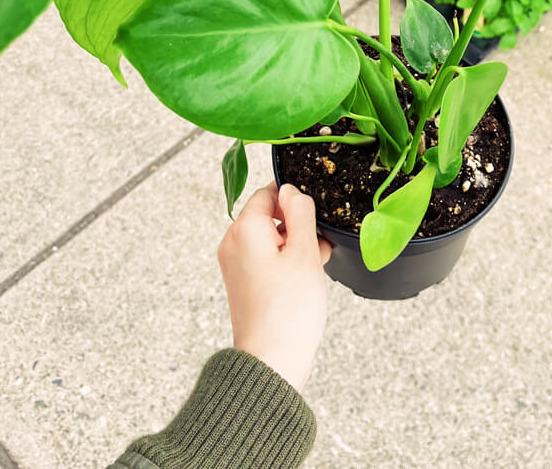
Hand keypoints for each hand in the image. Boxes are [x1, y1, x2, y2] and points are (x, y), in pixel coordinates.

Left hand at [218, 181, 331, 390]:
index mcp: (244, 229)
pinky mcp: (243, 281)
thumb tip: (291, 189)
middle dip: (298, 227)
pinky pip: (267, 258)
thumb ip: (300, 212)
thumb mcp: (304, 251)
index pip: (268, 192)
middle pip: (270, 216)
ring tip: (314, 270)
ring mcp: (236, 263)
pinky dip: (287, 262)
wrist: (272, 361)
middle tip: (317, 250)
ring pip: (272, 238)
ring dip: (296, 247)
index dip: (295, 202)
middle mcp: (234, 242)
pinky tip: (304, 280)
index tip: (313, 219)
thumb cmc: (289, 310)